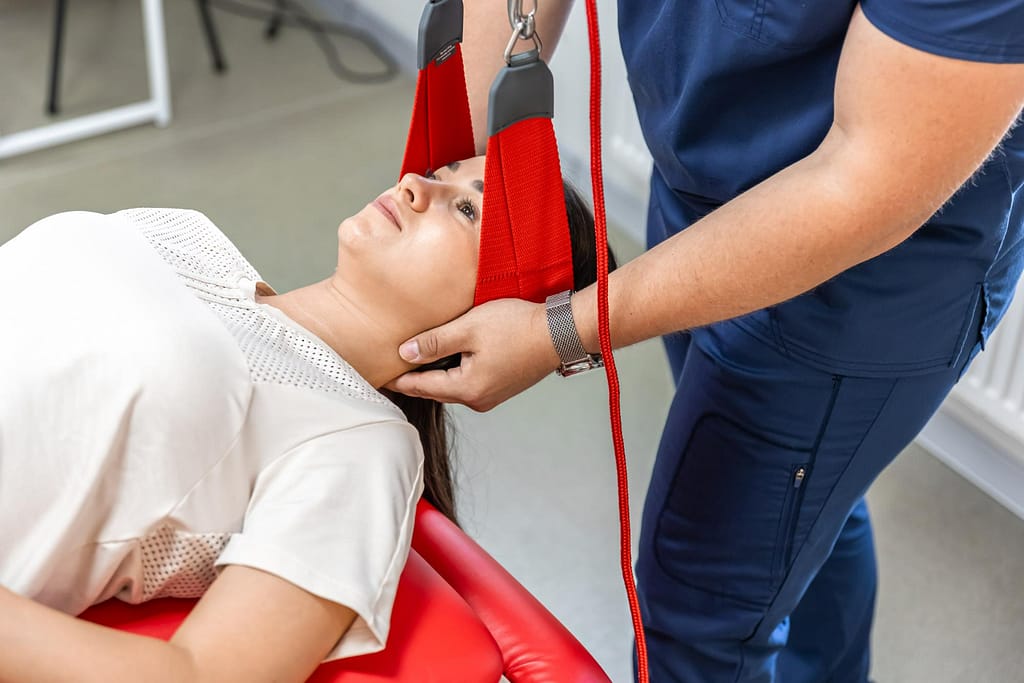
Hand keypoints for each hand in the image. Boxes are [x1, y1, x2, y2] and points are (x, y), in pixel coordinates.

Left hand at [388, 298, 560, 410]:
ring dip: (434, 375)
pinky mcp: (501, 386)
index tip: (377, 374)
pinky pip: (467, 382)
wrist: (559, 332)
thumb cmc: (517, 326)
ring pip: (452, 387)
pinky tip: (446, 358)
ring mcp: (492, 395)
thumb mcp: (469, 328)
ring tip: (413, 362)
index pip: (421, 386)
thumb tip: (405, 353)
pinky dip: (453, 372)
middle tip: (390, 369)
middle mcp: (479, 399)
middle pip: (435, 390)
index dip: (398, 379)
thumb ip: (434, 342)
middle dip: (413, 379)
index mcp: (467, 388)